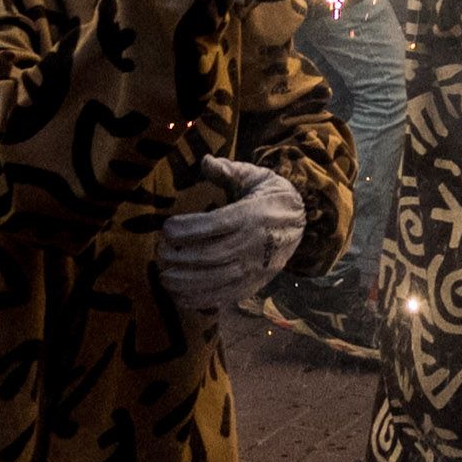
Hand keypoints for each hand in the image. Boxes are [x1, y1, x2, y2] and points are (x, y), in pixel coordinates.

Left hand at [154, 157, 306, 308]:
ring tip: (163, 276)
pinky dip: (199, 300)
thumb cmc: (270, 196)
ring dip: (185, 281)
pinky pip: (224, 297)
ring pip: (215, 280)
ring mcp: (254, 268)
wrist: (301, 222)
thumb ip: (228, 170)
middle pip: (211, 255)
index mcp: (252, 215)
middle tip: (160, 251)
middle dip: (180, 256)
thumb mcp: (254, 176)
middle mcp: (253, 244)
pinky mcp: (253, 285)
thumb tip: (205, 161)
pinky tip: (179, 295)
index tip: (166, 228)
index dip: (187, 229)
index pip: (215, 224)